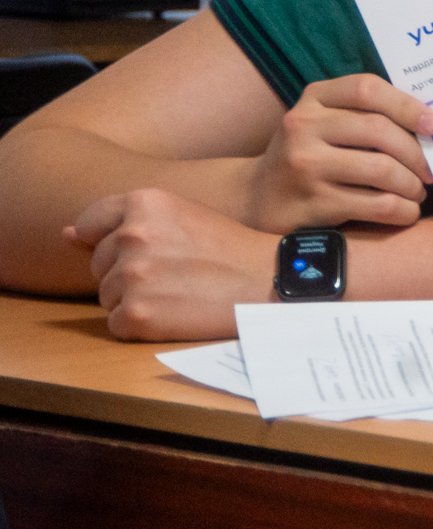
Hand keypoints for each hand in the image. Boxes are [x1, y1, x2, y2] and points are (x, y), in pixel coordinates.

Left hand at [67, 189, 275, 340]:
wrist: (271, 281)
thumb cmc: (228, 248)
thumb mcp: (181, 217)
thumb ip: (122, 222)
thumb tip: (65, 233)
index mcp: (145, 203)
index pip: (91, 223)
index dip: (112, 240)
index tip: (145, 250)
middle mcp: (132, 235)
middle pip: (99, 264)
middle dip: (127, 272)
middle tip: (175, 273)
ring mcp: (132, 276)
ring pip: (106, 295)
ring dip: (134, 299)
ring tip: (178, 293)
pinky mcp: (136, 314)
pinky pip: (116, 324)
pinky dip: (140, 325)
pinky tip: (174, 313)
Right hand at [245, 74, 432, 233]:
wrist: (257, 196)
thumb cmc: (309, 154)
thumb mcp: (324, 121)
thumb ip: (365, 113)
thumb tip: (429, 123)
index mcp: (314, 98)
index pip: (367, 89)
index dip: (407, 105)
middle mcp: (303, 126)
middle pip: (379, 130)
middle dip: (416, 152)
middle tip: (431, 170)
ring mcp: (305, 165)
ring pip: (381, 170)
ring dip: (411, 184)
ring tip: (418, 191)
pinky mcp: (312, 203)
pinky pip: (374, 205)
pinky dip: (401, 210)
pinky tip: (406, 212)